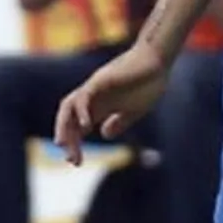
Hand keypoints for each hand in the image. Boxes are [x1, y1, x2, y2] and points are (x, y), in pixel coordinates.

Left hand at [54, 43, 170, 164]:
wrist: (158, 60)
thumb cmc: (150, 82)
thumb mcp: (134, 110)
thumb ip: (119, 122)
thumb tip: (103, 134)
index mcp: (100, 106)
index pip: (78, 127)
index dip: (75, 144)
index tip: (76, 162)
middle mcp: (92, 98)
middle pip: (69, 120)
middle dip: (69, 140)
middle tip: (73, 160)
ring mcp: (94, 88)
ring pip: (68, 107)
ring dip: (64, 126)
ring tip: (63, 144)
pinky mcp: (100, 80)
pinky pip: (84, 96)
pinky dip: (81, 111)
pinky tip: (85, 126)